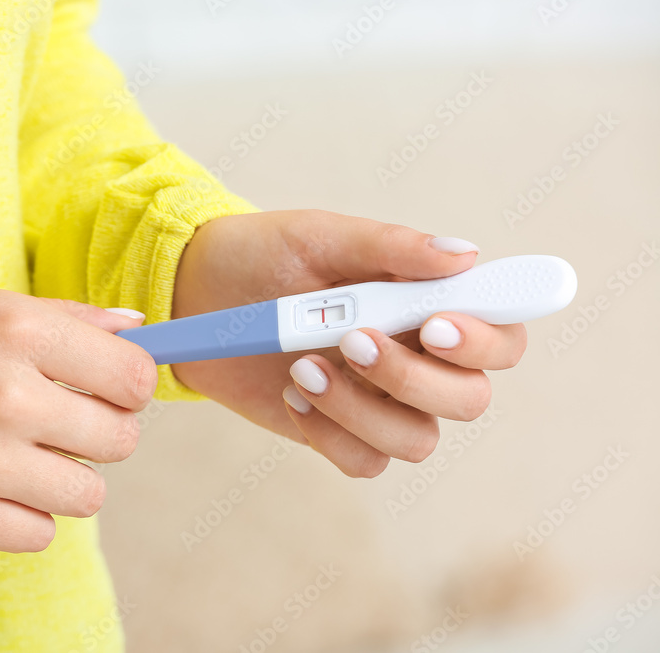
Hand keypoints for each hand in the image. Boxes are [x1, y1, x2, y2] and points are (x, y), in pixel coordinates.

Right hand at [0, 285, 155, 551]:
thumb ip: (69, 317)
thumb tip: (140, 331)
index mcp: (20, 331)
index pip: (135, 378)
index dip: (130, 386)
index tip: (110, 387)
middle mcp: (8, 396)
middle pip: (120, 439)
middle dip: (100, 430)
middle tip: (61, 419)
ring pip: (89, 494)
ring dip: (66, 477)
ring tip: (25, 454)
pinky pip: (40, 533)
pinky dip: (25, 514)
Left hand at [170, 210, 525, 477]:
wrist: (198, 296)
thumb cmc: (267, 256)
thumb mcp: (322, 238)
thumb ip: (391, 247)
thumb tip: (465, 254)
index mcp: (428, 304)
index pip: (502, 335)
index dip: (487, 340)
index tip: (433, 325)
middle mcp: (418, 358)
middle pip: (468, 398)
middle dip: (413, 377)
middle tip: (352, 338)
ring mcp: (381, 401)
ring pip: (418, 439)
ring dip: (362, 409)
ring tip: (303, 365)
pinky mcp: (341, 431)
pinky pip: (366, 462)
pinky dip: (331, 434)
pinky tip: (294, 393)